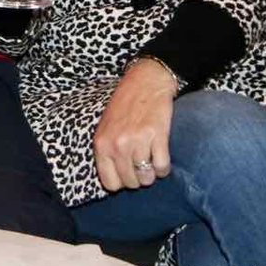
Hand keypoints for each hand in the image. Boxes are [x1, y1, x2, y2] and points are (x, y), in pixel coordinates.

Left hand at [93, 58, 176, 190]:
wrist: (145, 82)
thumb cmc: (124, 106)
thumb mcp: (106, 128)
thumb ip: (107, 152)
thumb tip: (115, 181)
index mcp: (101, 144)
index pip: (110, 183)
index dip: (121, 182)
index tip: (127, 173)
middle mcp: (117, 145)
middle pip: (131, 183)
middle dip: (138, 178)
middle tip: (142, 165)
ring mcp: (137, 141)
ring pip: (147, 178)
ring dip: (152, 174)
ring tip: (151, 160)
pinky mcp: (157, 136)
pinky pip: (162, 168)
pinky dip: (164, 168)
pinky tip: (161, 156)